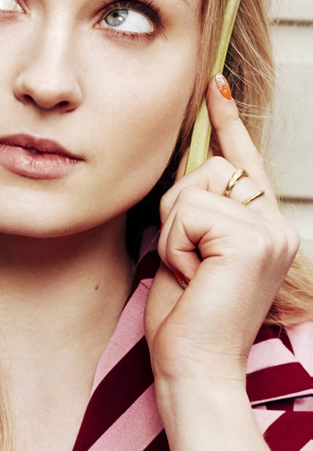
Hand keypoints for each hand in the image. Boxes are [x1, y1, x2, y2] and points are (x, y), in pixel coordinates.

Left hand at [144, 75, 299, 385]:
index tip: (215, 83)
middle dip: (176, 209)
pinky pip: (188, 210)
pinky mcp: (253, 239)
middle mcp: (276, 225)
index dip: (227, 121)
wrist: (193, 367)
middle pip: (206, 168)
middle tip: (185, 263)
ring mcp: (270, 230)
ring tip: (189, 272)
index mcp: (263, 227)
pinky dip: (176, 243)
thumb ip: (195, 208)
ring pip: (193, 186)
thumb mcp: (188, 249)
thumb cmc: (185, 318)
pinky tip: (192, 276)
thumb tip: (186, 161)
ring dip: (173, 229)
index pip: (242, 161)